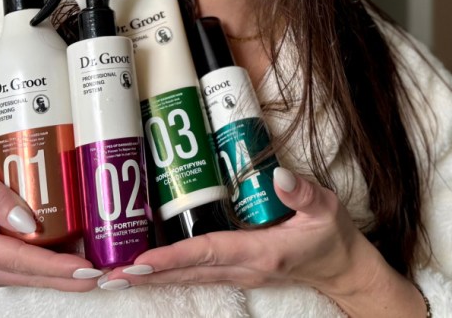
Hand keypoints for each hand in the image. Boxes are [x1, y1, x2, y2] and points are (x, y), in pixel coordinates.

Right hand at [0, 159, 102, 290]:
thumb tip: (27, 220)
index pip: (20, 259)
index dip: (54, 266)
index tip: (83, 268)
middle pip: (31, 275)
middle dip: (67, 278)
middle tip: (101, 276)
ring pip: (32, 277)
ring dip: (63, 277)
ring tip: (98, 273)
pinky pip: (29, 271)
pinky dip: (53, 270)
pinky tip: (78, 266)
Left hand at [99, 168, 426, 315]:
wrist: (341, 269)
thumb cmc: (331, 236)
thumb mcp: (326, 210)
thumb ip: (303, 194)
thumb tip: (279, 175)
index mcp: (261, 253)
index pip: (207, 253)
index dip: (173, 257)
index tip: (141, 260)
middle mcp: (243, 269)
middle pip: (186, 272)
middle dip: (147, 274)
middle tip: (109, 274)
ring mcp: (237, 274)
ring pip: (187, 277)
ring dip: (152, 276)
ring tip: (116, 274)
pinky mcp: (235, 271)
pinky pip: (196, 273)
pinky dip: (168, 272)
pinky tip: (146, 268)